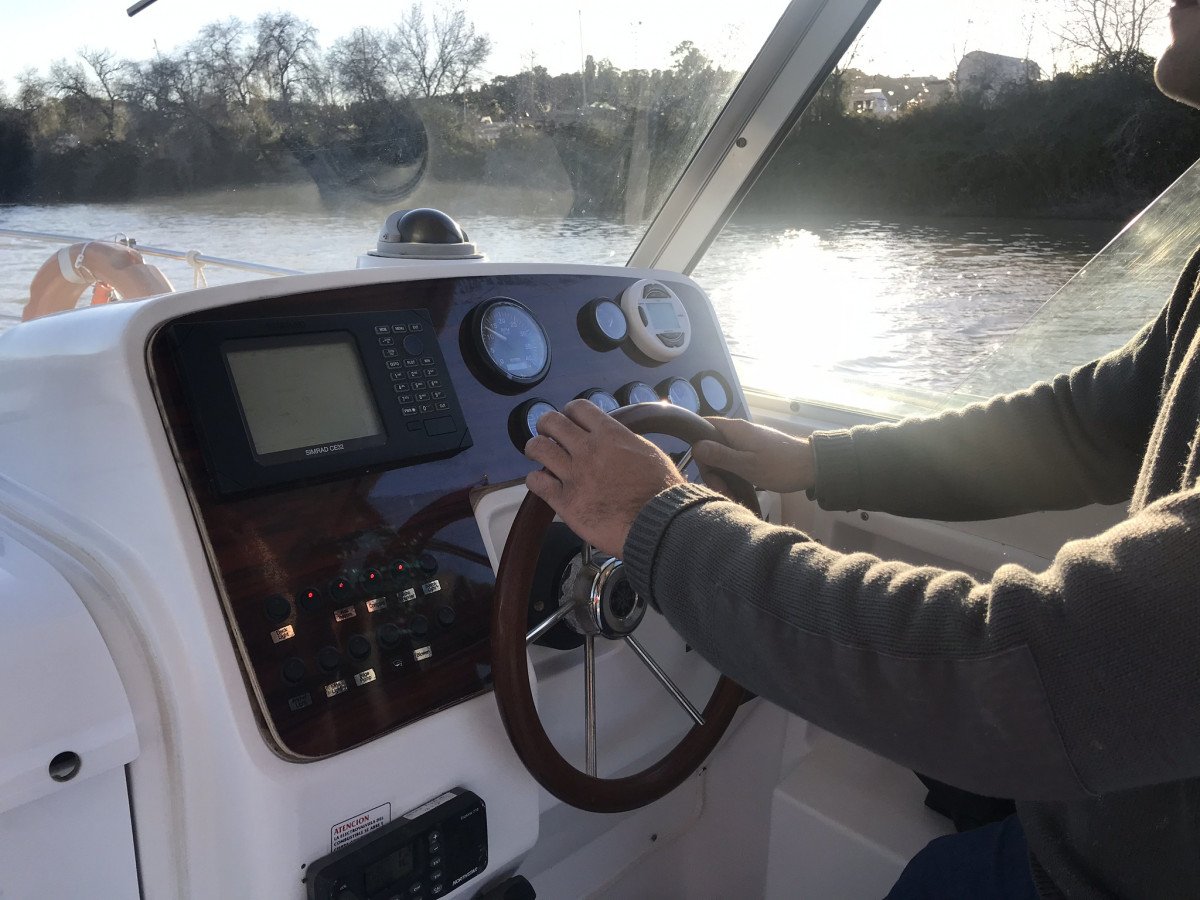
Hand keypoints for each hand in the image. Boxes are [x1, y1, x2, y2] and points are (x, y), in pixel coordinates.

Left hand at [524, 400, 684, 557]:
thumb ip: (625, 442)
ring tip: (536, 454)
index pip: (578, 408)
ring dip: (534, 449)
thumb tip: (615, 440)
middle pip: (551, 422)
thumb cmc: (662, 492)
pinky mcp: (565, 501)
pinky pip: (536, 483)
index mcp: (609, 434)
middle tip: (547, 434)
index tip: (570, 420)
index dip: (570, 412)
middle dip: (546, 425)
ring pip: (538, 448)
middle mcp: (587, 449)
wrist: (657, 524)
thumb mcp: (650, 453)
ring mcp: (573, 475)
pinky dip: (535, 480)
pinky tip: (541, 482)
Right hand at [692, 417, 814, 494]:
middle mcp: (737, 430)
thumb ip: (721, 456)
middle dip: (712, 469)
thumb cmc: (779, 466)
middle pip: (710, 445)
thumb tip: (695, 448)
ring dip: (722, 474)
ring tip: (732, 493)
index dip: (696, 448)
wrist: (812, 467)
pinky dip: (733, 473)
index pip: (702, 427)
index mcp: (733, 429)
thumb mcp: (747, 465)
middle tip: (722, 489)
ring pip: (722, 454)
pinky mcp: (754, 449)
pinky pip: (734, 458)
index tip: (705, 471)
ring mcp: (746, 440)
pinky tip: (739, 488)